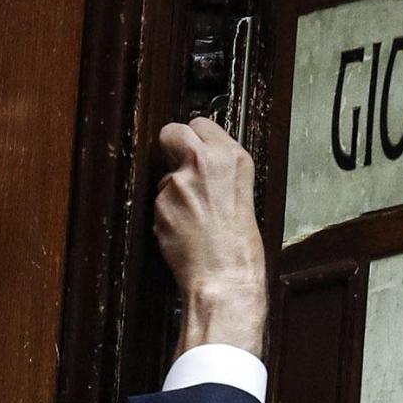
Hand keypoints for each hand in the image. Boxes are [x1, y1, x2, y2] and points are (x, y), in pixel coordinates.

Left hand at [154, 117, 267, 360]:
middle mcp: (205, 163)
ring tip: (194, 218)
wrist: (225, 278)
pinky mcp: (160, 203)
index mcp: (233, 159)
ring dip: (172, 191)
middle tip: (179, 166)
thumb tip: (202, 163)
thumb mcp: (243, 196)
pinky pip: (159, 203)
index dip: (195, 139)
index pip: (201, 124)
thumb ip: (222, 173)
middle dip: (172, 146)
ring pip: (164, 175)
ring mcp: (179, 182)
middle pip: (172, 132)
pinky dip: (167, 215)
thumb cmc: (240, 249)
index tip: (195, 149)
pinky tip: (184, 231)